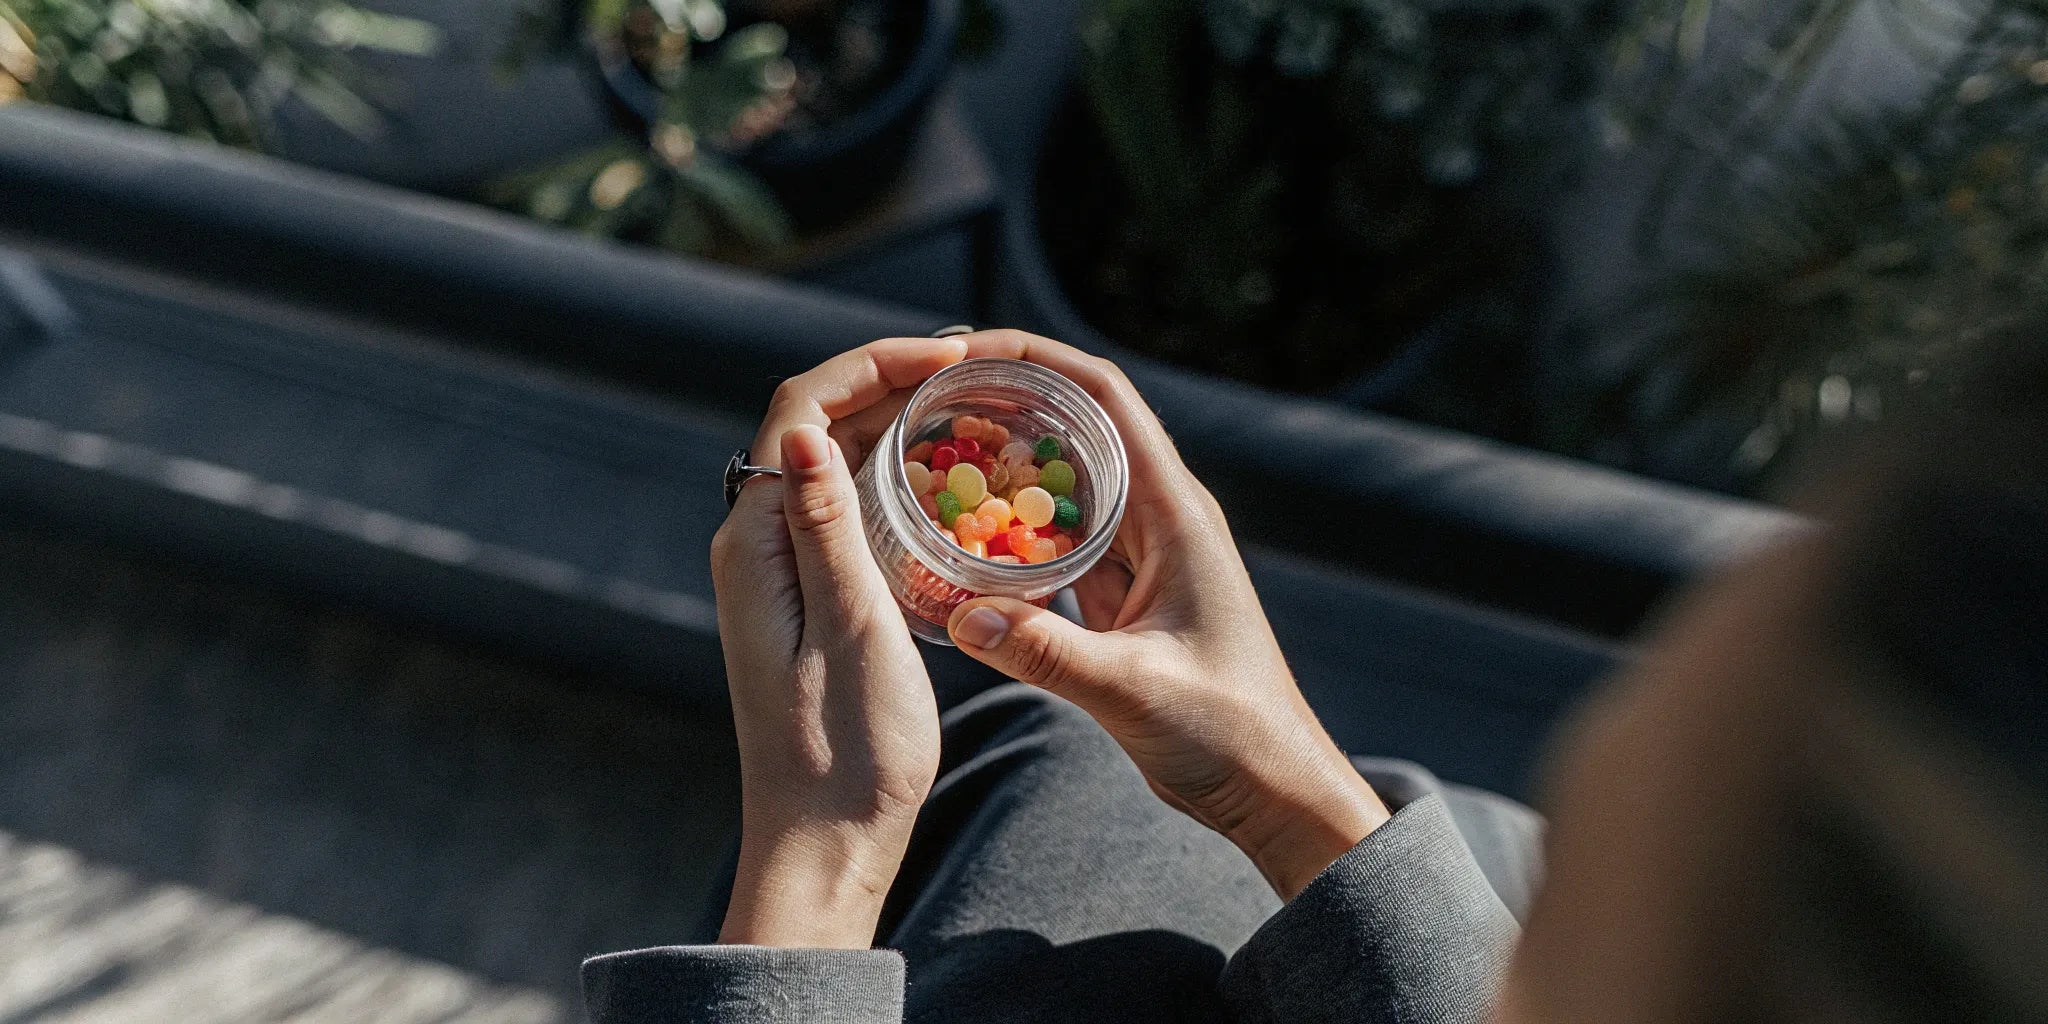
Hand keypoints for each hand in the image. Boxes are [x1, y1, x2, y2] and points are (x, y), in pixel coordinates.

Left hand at [710, 336, 967, 947]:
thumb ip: (828, 529)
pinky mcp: (806, 598)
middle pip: (813, 423)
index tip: (951, 353)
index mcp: (755, 544)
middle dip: (890, 379)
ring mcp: (778, 571)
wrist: (824, 843)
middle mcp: (754, 546)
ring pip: (831, 462)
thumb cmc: (844, 752)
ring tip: (970, 403)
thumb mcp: (851, 632)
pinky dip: (893, 475)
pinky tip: (945, 479)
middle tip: (976, 367)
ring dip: (894, 422)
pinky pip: (844, 507)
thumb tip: (800, 428)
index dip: (873, 363)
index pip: (800, 408)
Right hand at [943, 331, 1391, 899]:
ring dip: (1003, 466)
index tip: (963, 350)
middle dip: (1003, 402)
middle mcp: (1160, 519)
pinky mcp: (1126, 599)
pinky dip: (1010, 535)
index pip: (1103, 397)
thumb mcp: (1134, 691)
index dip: (1036, 358)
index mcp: (1175, 512)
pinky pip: (1058, 546)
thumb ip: (1047, 654)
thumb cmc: (1230, 733)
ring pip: (1063, 486)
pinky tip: (957, 538)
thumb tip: (961, 615)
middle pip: (1075, 427)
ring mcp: (1143, 558)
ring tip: (925, 452)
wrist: (1273, 791)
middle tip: (921, 399)